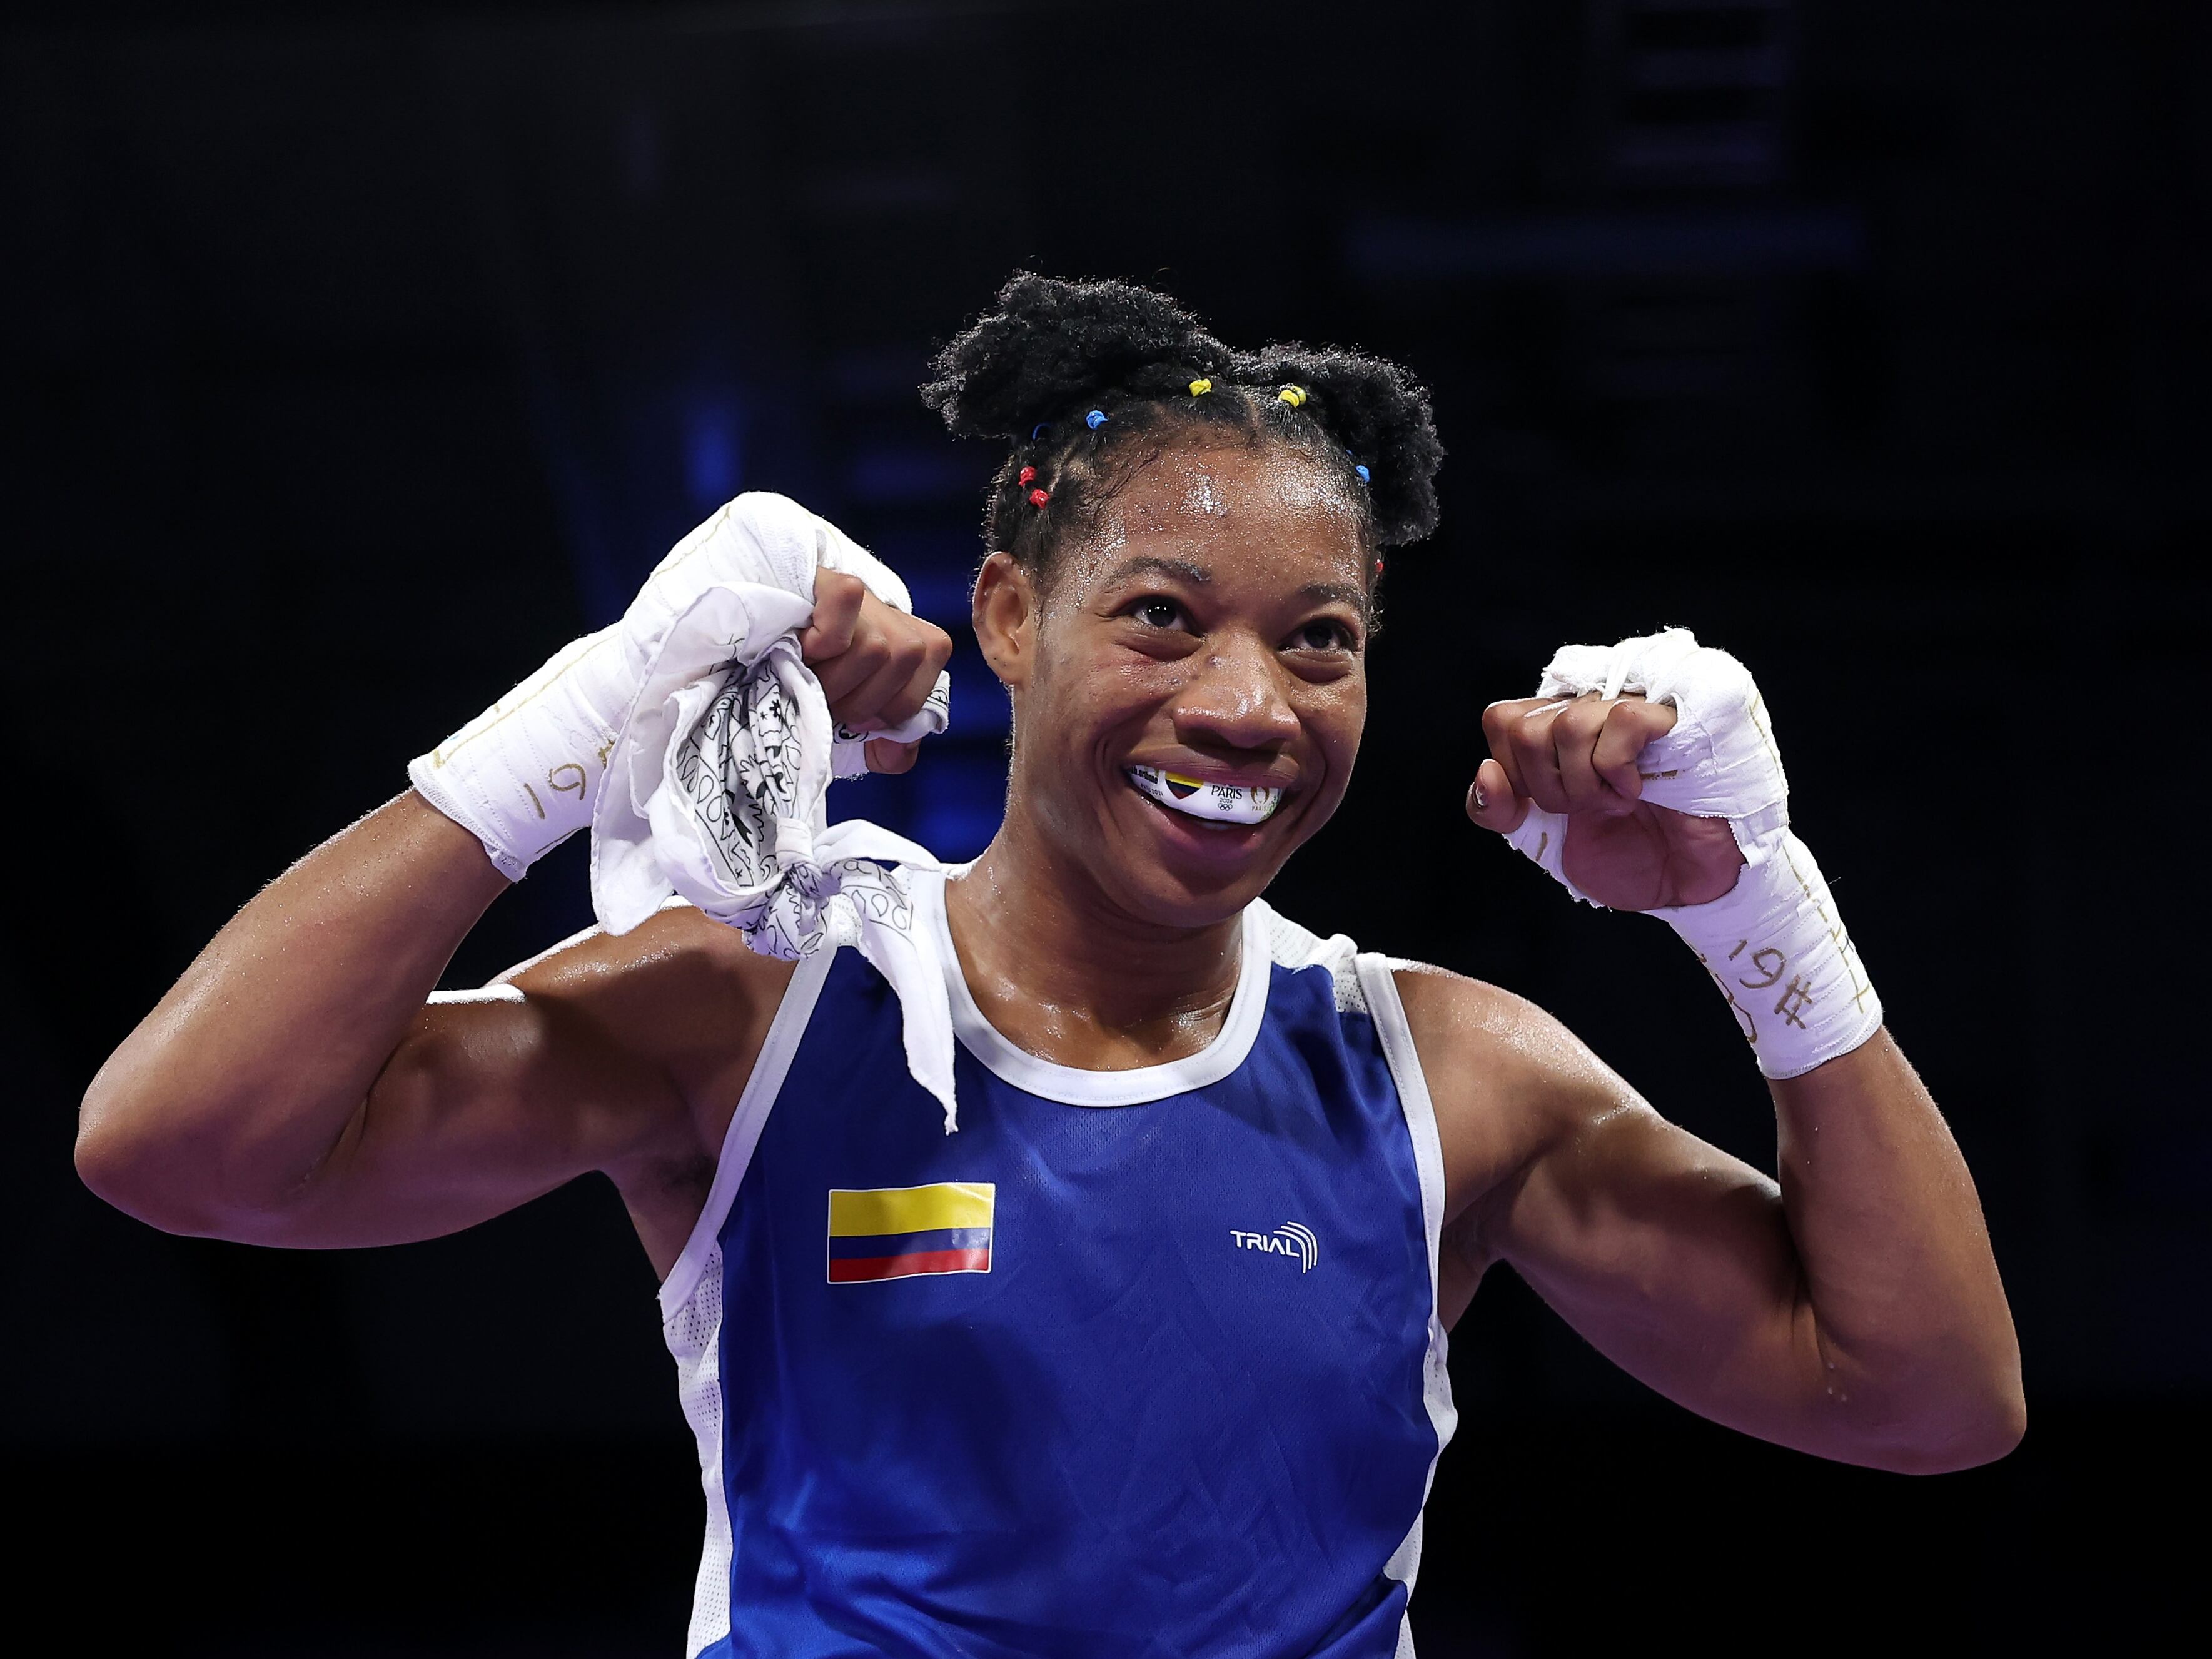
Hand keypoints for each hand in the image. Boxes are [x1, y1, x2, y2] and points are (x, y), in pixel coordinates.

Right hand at [799, 569, 953, 774]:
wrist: (749, 644)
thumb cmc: (807, 689)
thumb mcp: (850, 723)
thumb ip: (885, 747)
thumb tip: (894, 754)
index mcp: (907, 644)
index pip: (929, 669)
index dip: (890, 708)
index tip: (856, 717)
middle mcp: (890, 614)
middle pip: (905, 657)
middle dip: (859, 698)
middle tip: (826, 695)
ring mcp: (860, 595)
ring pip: (877, 646)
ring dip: (834, 677)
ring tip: (808, 673)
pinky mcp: (825, 578)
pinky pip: (847, 599)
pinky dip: (824, 636)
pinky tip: (804, 643)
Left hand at [1468, 694, 1743, 909]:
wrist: (1688, 887)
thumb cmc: (1628, 856)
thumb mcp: (1545, 842)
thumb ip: (1502, 812)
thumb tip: (1486, 771)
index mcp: (1557, 729)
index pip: (1501, 720)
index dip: (1515, 775)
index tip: (1553, 807)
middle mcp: (1590, 708)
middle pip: (1525, 726)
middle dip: (1549, 789)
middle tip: (1590, 808)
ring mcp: (1631, 707)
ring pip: (1567, 723)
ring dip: (1585, 784)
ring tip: (1617, 801)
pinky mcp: (1673, 716)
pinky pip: (1620, 720)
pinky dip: (1618, 770)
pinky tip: (1638, 789)